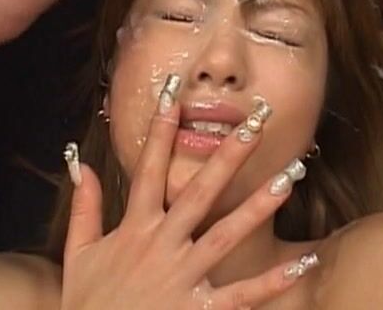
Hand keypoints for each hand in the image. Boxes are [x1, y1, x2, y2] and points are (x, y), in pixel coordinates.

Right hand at [61, 92, 311, 308]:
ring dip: (258, 205)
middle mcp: (161, 245)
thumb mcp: (78, 253)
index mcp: (133, 228)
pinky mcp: (197, 309)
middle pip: (198, 191)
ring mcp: (181, 277)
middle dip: (227, 155)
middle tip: (256, 124)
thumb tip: (81, 164)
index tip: (174, 95)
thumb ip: (84, 207)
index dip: (160, 130)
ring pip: (225, 234)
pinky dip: (273, 281)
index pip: (148, 169)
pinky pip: (241, 295)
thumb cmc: (88, 304)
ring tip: (289, 178)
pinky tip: (303, 263)